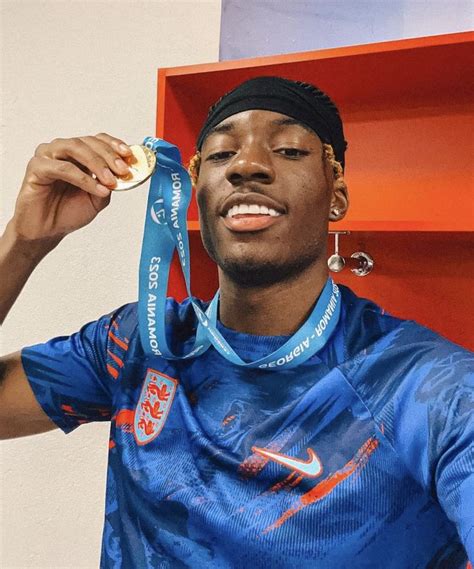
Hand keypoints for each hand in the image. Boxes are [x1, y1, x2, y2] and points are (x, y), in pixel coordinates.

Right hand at [9, 133, 132, 243]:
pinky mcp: (36, 168)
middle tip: (123, 170)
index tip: (129, 154)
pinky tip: (97, 189)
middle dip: (109, 155)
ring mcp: (47, 157)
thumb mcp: (98, 199)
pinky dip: (83, 178)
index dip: (114, 144)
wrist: (47, 231)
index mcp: (77, 155)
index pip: (97, 140)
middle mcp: (61, 151)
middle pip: (87, 142)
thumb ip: (110, 184)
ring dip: (97, 163)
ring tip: (111, 181)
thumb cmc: (68, 212)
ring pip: (74, 148)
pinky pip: (63, 168)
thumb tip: (124, 173)